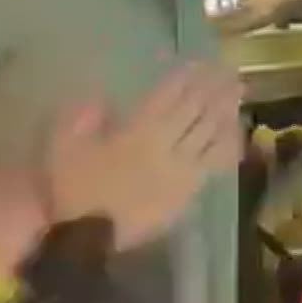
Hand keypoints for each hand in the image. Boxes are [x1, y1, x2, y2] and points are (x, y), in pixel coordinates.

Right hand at [47, 64, 244, 249]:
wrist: (89, 241)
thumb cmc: (73, 191)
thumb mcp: (62, 146)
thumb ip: (82, 116)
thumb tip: (102, 96)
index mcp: (136, 131)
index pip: (167, 96)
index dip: (185, 77)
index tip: (199, 61)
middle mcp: (165, 146)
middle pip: (195, 111)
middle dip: (212, 88)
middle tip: (229, 70)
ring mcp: (181, 171)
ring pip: (209, 134)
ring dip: (225, 111)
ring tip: (238, 92)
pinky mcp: (187, 193)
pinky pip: (213, 165)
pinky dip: (226, 146)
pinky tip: (236, 135)